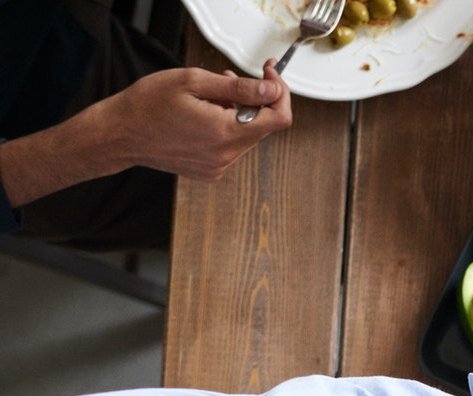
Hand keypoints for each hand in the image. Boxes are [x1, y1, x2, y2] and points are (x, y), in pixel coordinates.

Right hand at [85, 63, 292, 181]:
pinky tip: (205, 115)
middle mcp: (226, 155)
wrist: (119, 134)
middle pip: (265, 126)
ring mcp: (219, 167)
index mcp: (225, 132)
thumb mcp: (192, 81)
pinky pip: (232, 146)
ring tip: (212, 96)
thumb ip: (238, 87)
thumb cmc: (147, 105)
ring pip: (248, 136)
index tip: (268, 75)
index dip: (279, 93)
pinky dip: (227, 128)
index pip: (279, 118)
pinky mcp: (212, 171)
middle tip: (232, 79)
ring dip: (240, 113)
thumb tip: (271, 89)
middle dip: (256, 100)